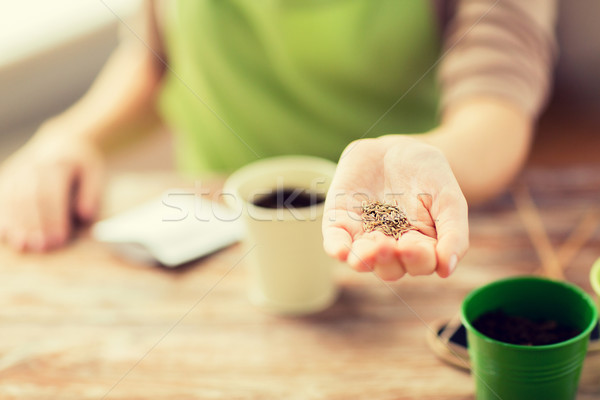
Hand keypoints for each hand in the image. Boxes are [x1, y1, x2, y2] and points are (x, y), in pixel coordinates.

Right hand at [0, 128, 103, 251]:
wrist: (61, 143)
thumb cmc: (80, 165)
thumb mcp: (94, 173)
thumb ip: (91, 194)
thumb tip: (85, 215)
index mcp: (57, 164)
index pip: (53, 194)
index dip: (54, 219)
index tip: (59, 240)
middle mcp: (33, 167)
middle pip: (30, 199)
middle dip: (35, 225)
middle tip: (41, 248)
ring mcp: (17, 172)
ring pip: (12, 199)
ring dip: (16, 224)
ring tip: (23, 246)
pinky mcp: (8, 179)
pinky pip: (2, 199)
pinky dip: (3, 217)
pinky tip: (5, 234)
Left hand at [322, 135, 468, 279]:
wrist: (398, 149)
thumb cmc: (429, 176)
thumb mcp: (449, 199)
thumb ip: (454, 233)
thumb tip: (447, 270)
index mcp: (421, 247)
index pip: (420, 264)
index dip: (416, 259)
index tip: (412, 245)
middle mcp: (391, 248)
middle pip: (389, 268)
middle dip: (388, 261)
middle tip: (387, 246)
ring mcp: (364, 236)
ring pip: (362, 259)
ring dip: (363, 259)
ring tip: (365, 252)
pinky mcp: (341, 222)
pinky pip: (336, 241)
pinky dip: (336, 247)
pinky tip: (340, 251)